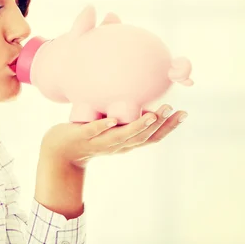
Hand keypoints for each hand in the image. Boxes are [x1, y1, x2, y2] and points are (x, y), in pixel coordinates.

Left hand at [40, 104, 188, 168]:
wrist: (60, 152)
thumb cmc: (89, 135)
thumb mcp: (111, 126)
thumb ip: (125, 115)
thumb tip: (139, 92)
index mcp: (126, 143)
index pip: (152, 138)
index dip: (169, 127)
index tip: (184, 114)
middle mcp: (117, 145)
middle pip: (142, 138)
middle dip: (160, 124)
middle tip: (173, 109)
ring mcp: (100, 142)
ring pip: (122, 136)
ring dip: (138, 126)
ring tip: (151, 114)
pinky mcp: (83, 137)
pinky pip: (94, 132)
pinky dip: (104, 127)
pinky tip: (112, 119)